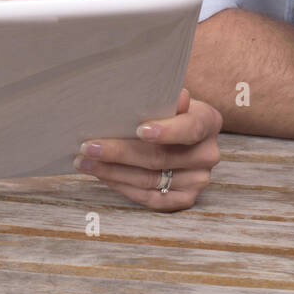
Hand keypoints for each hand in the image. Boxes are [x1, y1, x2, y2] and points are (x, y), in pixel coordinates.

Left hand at [74, 88, 222, 209]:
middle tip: (89, 146)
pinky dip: (122, 186)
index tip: (140, 129)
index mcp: (208, 120)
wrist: (176, 130)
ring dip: (112, 171)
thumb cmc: (164, 107)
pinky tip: (103, 176)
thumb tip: (177, 96)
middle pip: (160, 157)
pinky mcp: (185, 198)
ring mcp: (198, 179)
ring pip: (149, 179)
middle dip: (120, 152)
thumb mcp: (166, 95)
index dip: (167, 131)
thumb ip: (166, 96)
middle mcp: (207, 153)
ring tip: (85, 161)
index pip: (190, 128)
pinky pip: (150, 198)